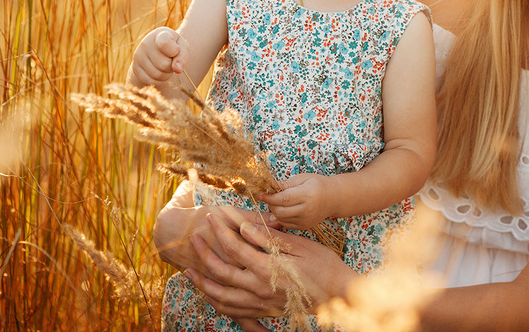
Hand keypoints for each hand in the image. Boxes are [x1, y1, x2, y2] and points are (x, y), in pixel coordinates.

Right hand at [128, 27, 186, 86]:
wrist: (155, 50)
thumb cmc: (173, 47)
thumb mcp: (181, 47)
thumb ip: (182, 56)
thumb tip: (177, 69)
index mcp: (159, 34)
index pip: (164, 44)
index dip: (174, 51)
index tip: (176, 49)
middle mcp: (145, 43)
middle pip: (164, 65)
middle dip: (171, 66)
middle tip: (171, 60)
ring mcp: (138, 56)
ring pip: (158, 75)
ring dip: (166, 74)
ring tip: (165, 66)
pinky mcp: (135, 68)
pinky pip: (151, 81)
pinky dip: (159, 80)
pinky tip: (159, 72)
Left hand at [183, 215, 354, 318]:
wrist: (338, 295)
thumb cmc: (324, 266)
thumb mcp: (301, 246)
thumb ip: (271, 237)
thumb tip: (246, 226)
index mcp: (268, 268)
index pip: (236, 247)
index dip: (221, 230)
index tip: (212, 217)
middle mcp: (259, 288)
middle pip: (222, 272)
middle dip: (204, 254)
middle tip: (194, 238)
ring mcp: (260, 303)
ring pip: (222, 296)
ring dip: (202, 283)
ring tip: (189, 271)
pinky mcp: (263, 312)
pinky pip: (233, 311)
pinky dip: (217, 302)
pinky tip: (209, 294)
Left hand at [263, 173, 335, 230]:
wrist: (334, 198)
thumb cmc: (318, 184)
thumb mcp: (303, 178)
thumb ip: (286, 184)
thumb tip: (270, 186)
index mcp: (307, 195)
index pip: (283, 199)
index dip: (269, 197)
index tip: (261, 194)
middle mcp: (307, 210)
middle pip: (280, 211)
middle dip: (271, 204)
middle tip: (271, 196)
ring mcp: (306, 220)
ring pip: (281, 219)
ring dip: (275, 211)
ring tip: (279, 202)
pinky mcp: (304, 227)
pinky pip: (286, 224)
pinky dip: (281, 217)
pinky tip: (285, 209)